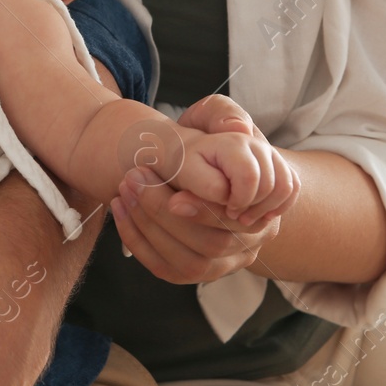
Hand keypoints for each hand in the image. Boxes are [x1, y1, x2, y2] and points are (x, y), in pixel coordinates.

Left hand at [109, 94, 294, 283]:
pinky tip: (120, 210)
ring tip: (124, 190)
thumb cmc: (205, 138)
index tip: (172, 195)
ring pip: (191, 264)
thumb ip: (223, 114)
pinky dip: (139, 242)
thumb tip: (238, 128)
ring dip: (148, 228)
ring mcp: (230, 260)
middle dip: (165, 214)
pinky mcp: (201, 271)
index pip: (238, 215)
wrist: (195, 165)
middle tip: (133, 180)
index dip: (203, 209)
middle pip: (212, 243)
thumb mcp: (213, 115)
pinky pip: (169, 270)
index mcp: (265, 198)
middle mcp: (254, 236)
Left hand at [172, 94, 297, 223]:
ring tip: (243, 217)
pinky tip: (260, 216)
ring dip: (267, 209)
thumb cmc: (186, 160)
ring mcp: (270, 154)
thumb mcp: (184, 164)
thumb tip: (229, 174)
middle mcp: (257, 144)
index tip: (224, 207)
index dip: (239, 199)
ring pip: (286, 187)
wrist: (190, 152)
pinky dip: (279, 206)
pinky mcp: (277, 166)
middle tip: (231, 215)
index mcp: (234, 139)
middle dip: (251, 207)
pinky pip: (292, 188)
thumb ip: (202, 177)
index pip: (250, 176)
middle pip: (271, 186)